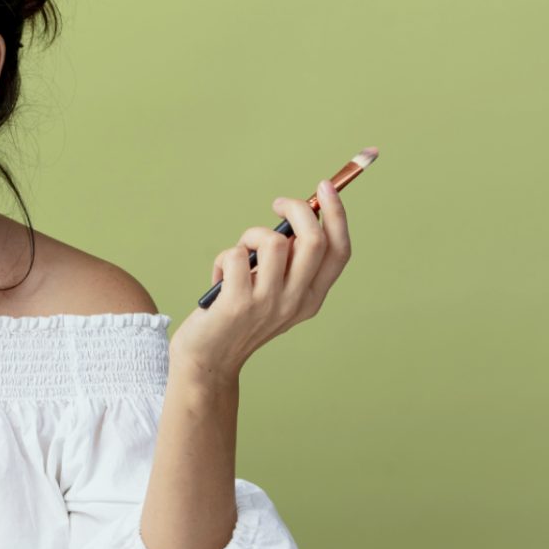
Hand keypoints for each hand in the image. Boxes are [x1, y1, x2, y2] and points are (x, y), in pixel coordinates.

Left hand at [169, 180, 352, 379]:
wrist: (209, 360)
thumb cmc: (238, 317)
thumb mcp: (274, 293)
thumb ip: (288, 263)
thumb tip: (293, 215)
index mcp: (311, 298)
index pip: (339, 251)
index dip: (336, 215)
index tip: (324, 188)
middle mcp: (296, 302)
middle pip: (313, 240)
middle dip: (297, 208)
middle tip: (277, 204)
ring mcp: (267, 303)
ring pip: (273, 241)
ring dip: (251, 235)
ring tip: (239, 253)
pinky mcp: (237, 303)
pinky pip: (236, 255)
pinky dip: (225, 257)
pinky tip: (220, 276)